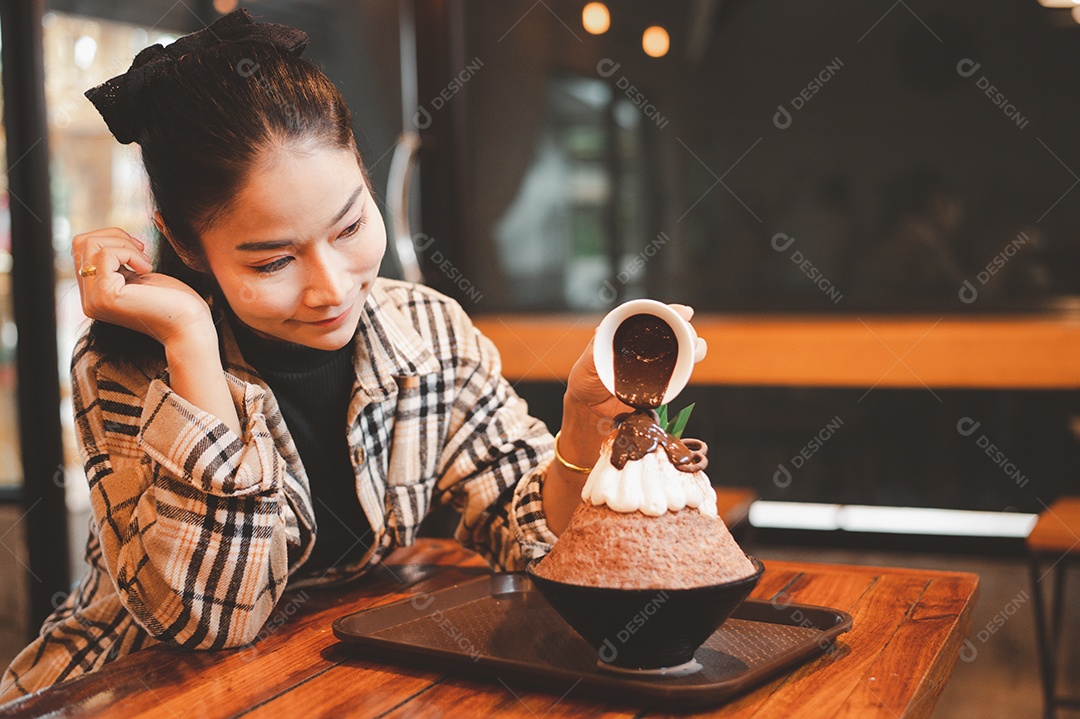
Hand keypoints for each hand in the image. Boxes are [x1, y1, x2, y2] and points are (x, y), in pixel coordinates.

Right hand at [73, 227, 212, 345]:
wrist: (189, 325)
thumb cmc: (173, 300)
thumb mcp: (137, 277)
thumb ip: (116, 264)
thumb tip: (103, 238)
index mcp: (94, 295)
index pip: (81, 251)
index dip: (110, 239)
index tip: (139, 250)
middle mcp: (88, 300)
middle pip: (81, 243)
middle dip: (115, 236)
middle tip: (142, 251)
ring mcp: (94, 300)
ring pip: (90, 245)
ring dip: (124, 244)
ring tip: (145, 262)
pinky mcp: (106, 296)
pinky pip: (107, 254)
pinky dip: (130, 253)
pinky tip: (147, 269)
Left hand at [564, 303, 707, 425]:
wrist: (590, 405)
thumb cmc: (586, 377)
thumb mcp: (587, 362)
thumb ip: (595, 349)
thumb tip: (601, 330)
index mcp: (631, 332)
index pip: (656, 316)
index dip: (672, 311)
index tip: (684, 313)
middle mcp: (648, 344)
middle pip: (677, 331)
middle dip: (688, 330)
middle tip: (689, 337)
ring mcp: (657, 363)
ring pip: (686, 349)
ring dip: (696, 347)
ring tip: (695, 350)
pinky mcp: (663, 383)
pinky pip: (681, 373)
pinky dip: (690, 367)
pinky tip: (691, 365)